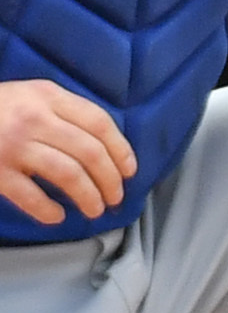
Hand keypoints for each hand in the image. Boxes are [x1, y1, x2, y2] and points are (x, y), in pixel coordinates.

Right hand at [0, 78, 134, 224]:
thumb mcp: (30, 95)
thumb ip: (63, 111)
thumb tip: (104, 145)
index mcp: (48, 96)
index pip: (99, 123)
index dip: (121, 149)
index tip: (130, 170)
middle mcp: (34, 118)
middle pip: (89, 152)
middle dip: (110, 179)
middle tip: (116, 197)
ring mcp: (13, 146)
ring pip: (68, 174)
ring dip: (89, 196)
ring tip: (95, 209)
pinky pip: (30, 196)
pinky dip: (48, 210)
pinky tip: (57, 216)